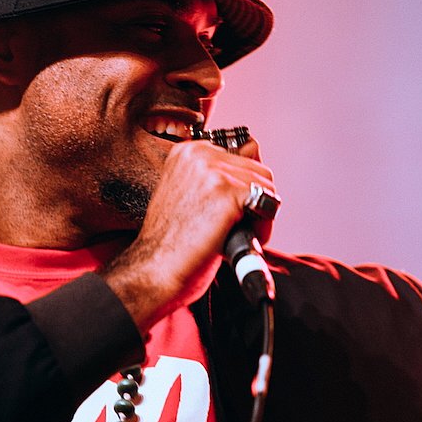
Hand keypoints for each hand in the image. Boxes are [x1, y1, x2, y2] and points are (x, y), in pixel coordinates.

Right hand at [102, 137, 276, 332]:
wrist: (154, 270)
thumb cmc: (172, 242)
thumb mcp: (190, 194)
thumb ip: (217, 177)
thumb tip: (255, 151)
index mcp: (189, 151)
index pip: (244, 158)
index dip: (242, 191)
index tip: (222, 213)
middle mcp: (199, 153)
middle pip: (259, 171)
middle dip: (253, 204)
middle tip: (228, 229)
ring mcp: (212, 169)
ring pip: (266, 186)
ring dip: (259, 217)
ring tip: (230, 235)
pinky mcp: (226, 190)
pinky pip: (268, 203)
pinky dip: (261, 229)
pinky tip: (235, 239)